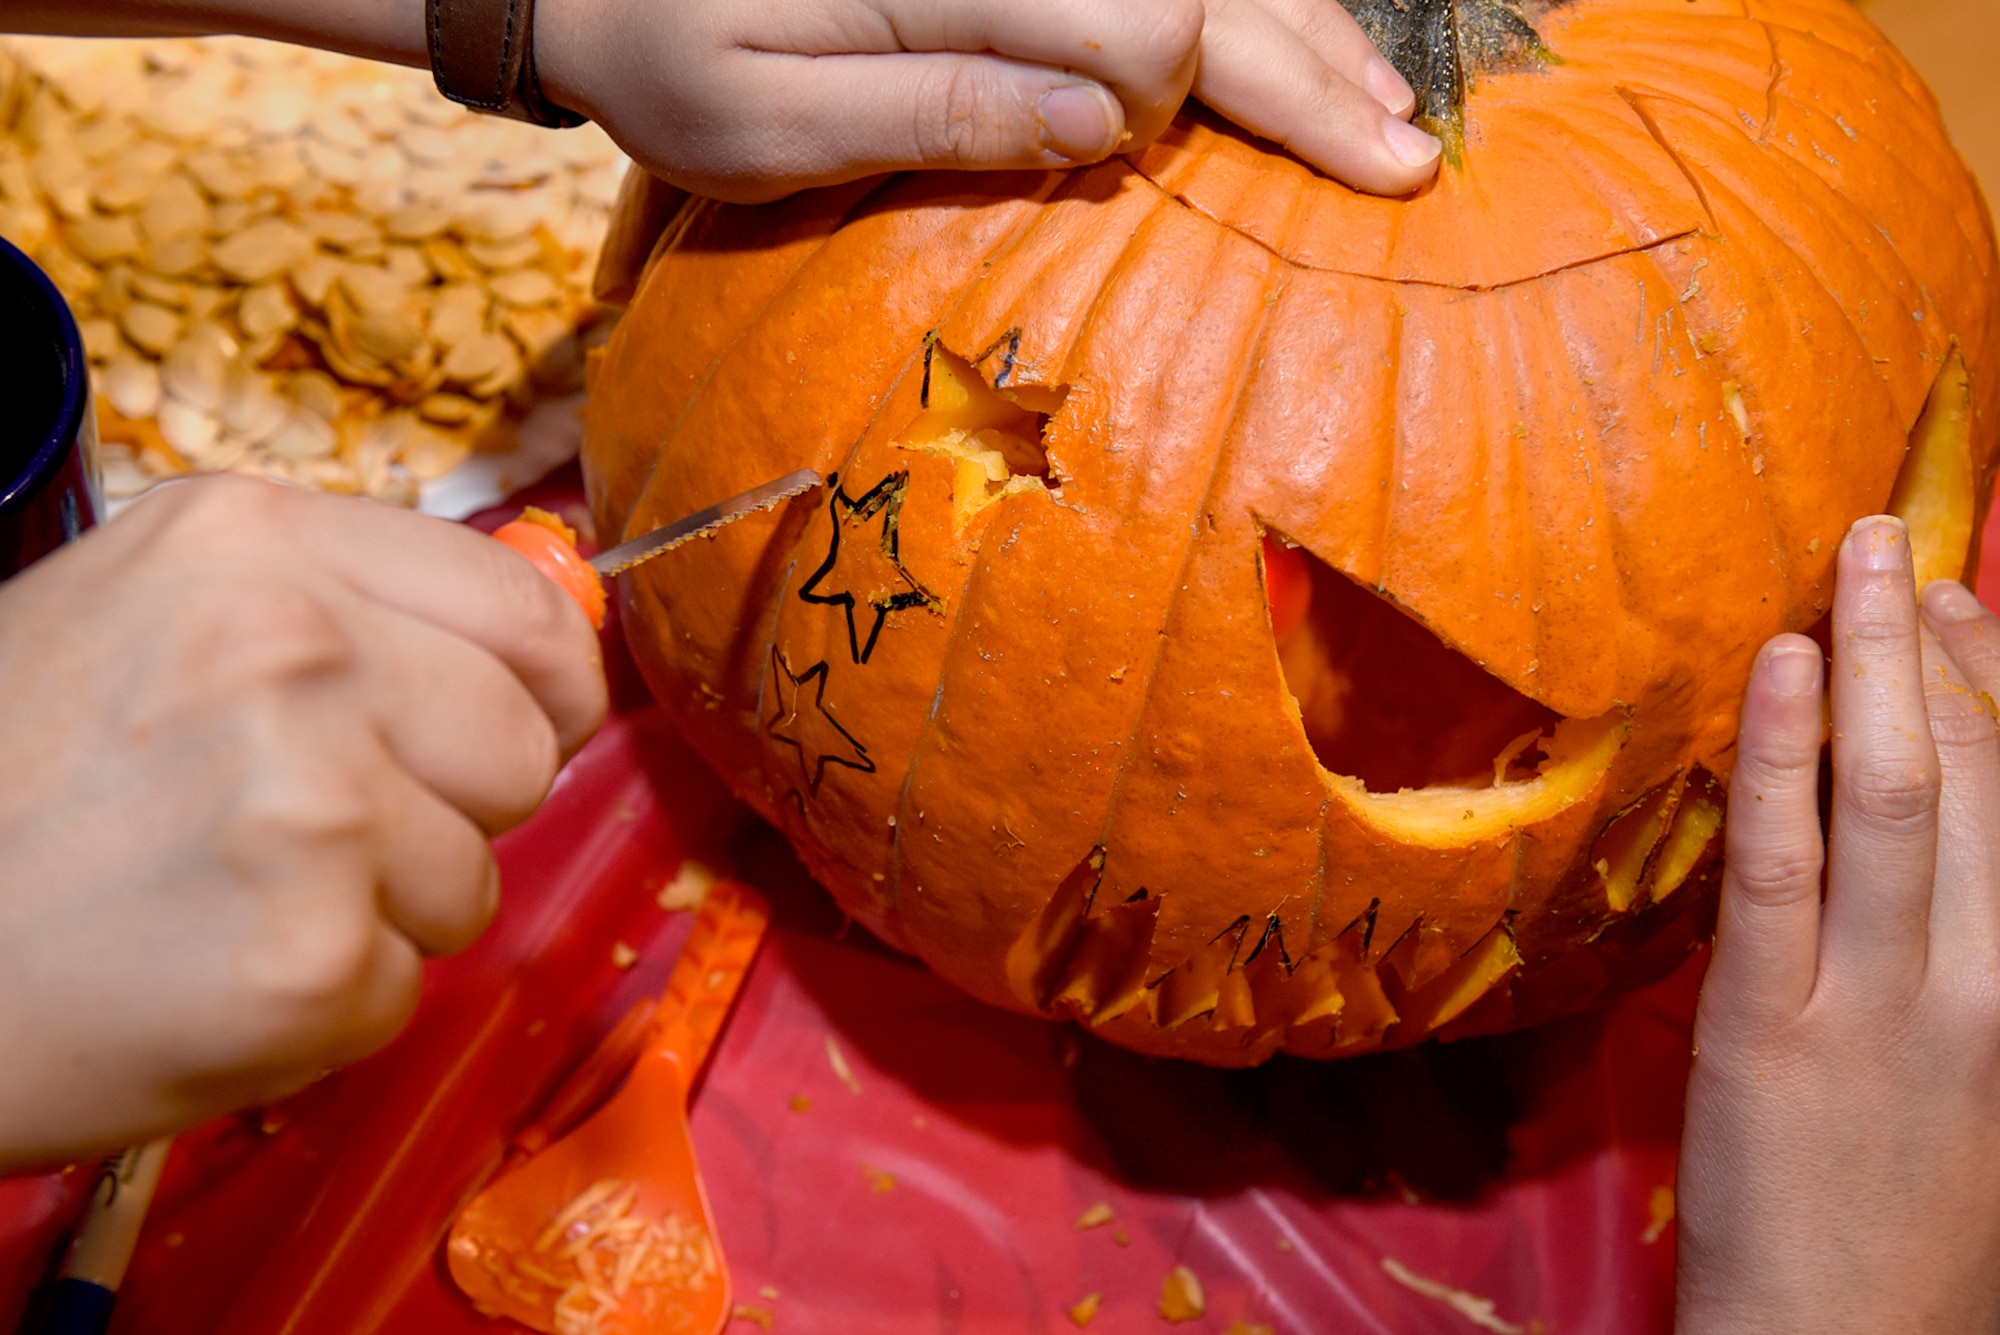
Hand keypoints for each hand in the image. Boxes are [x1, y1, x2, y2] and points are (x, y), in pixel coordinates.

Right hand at [0, 477, 605, 1171]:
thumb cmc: (0, 783)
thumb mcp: (144, 614)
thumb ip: (333, 606)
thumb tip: (534, 643)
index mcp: (253, 544)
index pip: (531, 613)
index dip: (540, 686)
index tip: (515, 723)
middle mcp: (297, 653)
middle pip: (524, 750)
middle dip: (452, 805)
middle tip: (317, 830)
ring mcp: (314, 809)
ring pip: (472, 881)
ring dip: (379, 912)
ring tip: (228, 898)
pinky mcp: (312, 960)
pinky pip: (403, 988)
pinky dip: (322, 1005)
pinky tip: (205, 972)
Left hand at [533, 0, 1441, 200]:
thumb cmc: (660, 58)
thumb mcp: (759, 120)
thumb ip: (933, 109)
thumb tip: (1107, 122)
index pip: (1130, 18)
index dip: (1168, 93)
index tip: (1137, 151)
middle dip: (1302, 68)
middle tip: (1403, 159)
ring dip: (1301, 28)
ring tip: (1383, 107)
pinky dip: (1238, 5)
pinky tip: (1300, 42)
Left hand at [1675, 517, 1999, 1332]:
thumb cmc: (1915, 1226)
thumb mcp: (1981, 1082)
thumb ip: (1972, 964)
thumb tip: (1938, 857)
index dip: (1995, 687)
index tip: (1958, 604)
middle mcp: (1987, 981)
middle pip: (1978, 776)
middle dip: (1941, 646)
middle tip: (1898, 543)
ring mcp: (1878, 1002)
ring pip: (1896, 800)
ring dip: (1877, 664)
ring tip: (1854, 559)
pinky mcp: (1772, 1028)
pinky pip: (1782, 869)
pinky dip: (1783, 760)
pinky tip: (1781, 669)